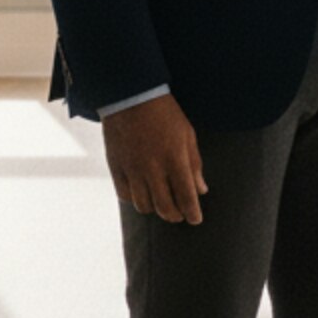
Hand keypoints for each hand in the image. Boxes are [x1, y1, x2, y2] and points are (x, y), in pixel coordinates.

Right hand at [103, 93, 208, 224]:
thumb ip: (194, 164)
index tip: (196, 220)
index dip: (192, 213)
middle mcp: (153, 169)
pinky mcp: (116, 168)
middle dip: (176, 216)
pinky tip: (142, 194)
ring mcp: (133, 170)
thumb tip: (201, 189)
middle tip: (181, 215)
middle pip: (165, 207)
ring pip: (144, 206)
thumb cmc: (164, 114)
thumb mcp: (187, 134)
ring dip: (156, 209)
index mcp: (174, 160)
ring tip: (162, 204)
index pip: (186, 197)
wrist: (130, 97)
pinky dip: (135, 200)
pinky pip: (125, 196)